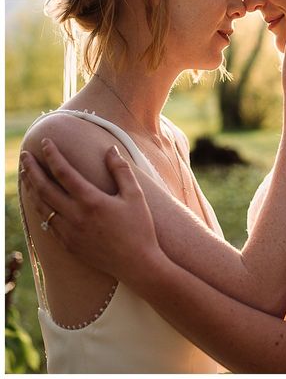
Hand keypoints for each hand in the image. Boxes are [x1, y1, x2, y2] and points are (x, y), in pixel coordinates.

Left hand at [19, 140, 161, 282]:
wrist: (137, 264)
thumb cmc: (139, 228)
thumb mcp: (135, 195)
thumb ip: (121, 170)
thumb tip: (110, 150)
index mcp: (91, 201)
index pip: (64, 172)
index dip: (52, 156)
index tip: (45, 142)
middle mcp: (75, 216)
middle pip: (44, 189)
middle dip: (32, 170)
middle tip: (25, 156)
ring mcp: (69, 233)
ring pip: (42, 207)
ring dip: (32, 189)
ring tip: (27, 176)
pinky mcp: (69, 245)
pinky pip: (48, 224)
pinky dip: (41, 209)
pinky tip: (41, 203)